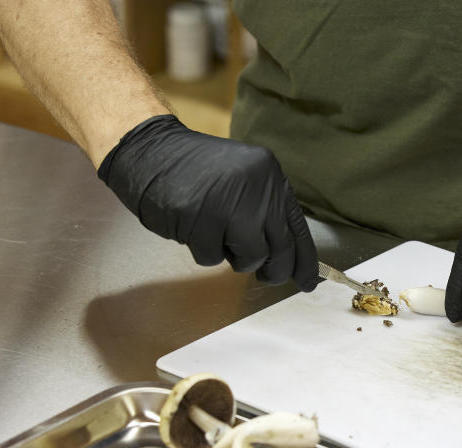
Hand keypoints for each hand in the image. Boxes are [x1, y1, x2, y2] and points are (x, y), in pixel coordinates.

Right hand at [97, 115, 317, 287]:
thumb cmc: (197, 172)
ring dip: (235, 258)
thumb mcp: (243, 180)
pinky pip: (212, 258)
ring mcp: (229, 203)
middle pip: (279, 247)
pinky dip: (204, 251)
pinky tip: (194, 228)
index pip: (296, 227)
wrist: (151, 151)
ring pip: (250, 257)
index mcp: (270, 176)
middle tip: (267, 277)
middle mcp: (256, 188)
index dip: (304, 260)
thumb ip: (265, 212)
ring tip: (218, 234)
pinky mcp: (200, 219)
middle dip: (275, 270)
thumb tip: (286, 258)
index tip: (309, 282)